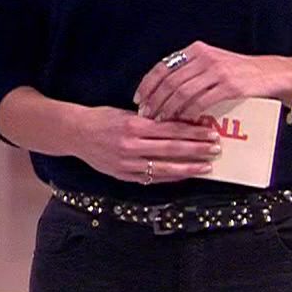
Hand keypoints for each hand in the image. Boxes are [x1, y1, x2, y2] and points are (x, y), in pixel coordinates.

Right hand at [69, 105, 223, 184]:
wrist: (75, 133)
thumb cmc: (102, 119)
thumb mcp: (125, 113)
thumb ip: (149, 120)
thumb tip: (178, 124)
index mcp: (134, 126)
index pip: (170, 129)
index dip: (193, 132)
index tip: (210, 132)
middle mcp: (131, 145)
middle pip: (172, 149)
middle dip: (197, 150)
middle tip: (215, 149)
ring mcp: (128, 163)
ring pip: (164, 167)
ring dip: (188, 168)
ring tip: (206, 167)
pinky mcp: (124, 175)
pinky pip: (152, 178)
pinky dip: (170, 177)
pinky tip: (184, 176)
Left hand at [134, 41, 291, 123]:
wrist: (271, 73)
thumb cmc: (238, 71)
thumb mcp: (212, 62)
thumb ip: (190, 70)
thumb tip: (161, 89)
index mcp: (196, 50)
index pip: (163, 67)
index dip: (147, 84)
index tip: (138, 99)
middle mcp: (205, 57)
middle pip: (170, 81)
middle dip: (155, 100)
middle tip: (146, 115)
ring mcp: (217, 71)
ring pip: (183, 92)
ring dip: (168, 109)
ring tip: (160, 121)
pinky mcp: (230, 86)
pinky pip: (202, 101)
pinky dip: (189, 112)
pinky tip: (182, 121)